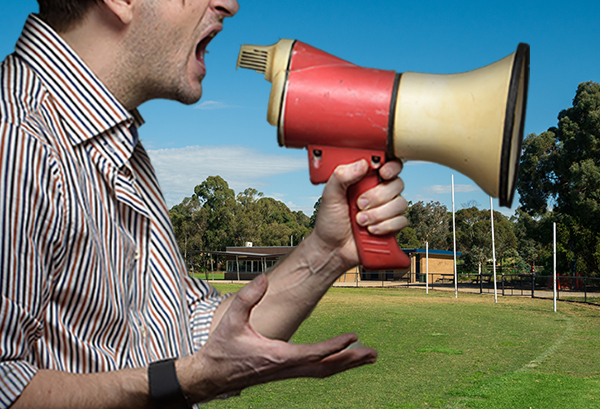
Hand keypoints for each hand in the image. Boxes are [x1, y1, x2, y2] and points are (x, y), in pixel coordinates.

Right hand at [180, 274, 376, 403]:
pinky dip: (331, 364)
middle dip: (350, 361)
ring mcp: (287, 372)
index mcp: (278, 357)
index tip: (354, 337)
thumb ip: (247, 298)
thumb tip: (262, 279)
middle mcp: (286, 368)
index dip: (335, 346)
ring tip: (367, 357)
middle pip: (326, 368)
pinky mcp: (284, 371)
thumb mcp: (231, 320)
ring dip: (345, 364)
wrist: (211, 376)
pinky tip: (340, 359)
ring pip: (322, 371)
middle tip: (373, 353)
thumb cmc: (221, 348)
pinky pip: (314, 370)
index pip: (314, 353)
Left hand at [312, 159, 407, 268]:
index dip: (391, 166)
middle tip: (359, 204)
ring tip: (360, 221)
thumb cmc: (329, 221)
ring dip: (379, 214)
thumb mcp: (329, 195)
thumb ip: (341, 176)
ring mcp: (386, 209)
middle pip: (397, 184)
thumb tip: (362, 163)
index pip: (388, 165)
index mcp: (365, 180)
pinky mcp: (392, 226)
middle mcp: (379, 192)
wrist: (332, 249)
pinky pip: (401, 221)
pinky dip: (386, 226)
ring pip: (400, 203)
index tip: (382, 173)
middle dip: (378, 196)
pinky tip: (371, 230)